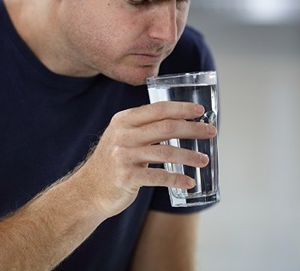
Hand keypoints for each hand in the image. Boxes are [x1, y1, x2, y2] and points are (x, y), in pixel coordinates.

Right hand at [74, 101, 215, 217]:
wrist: (87, 190)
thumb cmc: (111, 163)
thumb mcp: (121, 137)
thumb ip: (142, 128)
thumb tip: (178, 123)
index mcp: (123, 120)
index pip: (158, 109)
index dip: (182, 109)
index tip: (200, 112)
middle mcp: (123, 135)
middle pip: (166, 127)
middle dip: (193, 129)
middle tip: (211, 132)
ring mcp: (123, 155)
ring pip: (166, 152)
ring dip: (190, 156)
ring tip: (204, 160)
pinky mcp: (126, 176)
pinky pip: (159, 177)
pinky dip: (177, 179)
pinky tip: (189, 182)